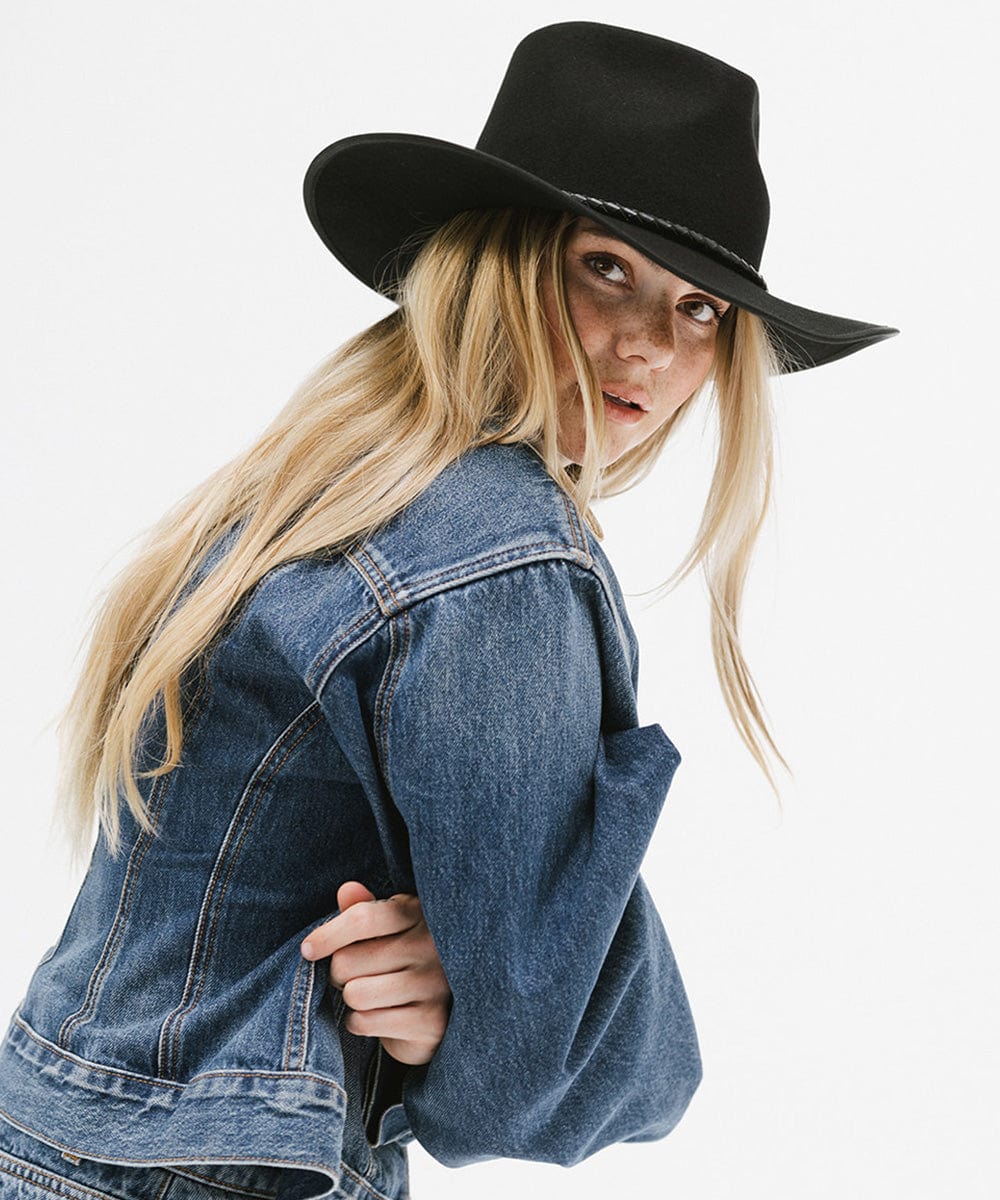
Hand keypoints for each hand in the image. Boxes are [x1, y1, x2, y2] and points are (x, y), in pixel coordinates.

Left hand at [301, 881, 452, 1065]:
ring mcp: (434, 984)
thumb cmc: (402, 958)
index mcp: (418, 913)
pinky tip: (378, 1015)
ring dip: (351, 999)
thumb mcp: (385, 927)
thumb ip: (363, 909)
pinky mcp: (430, 1021)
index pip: (362, 919)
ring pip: (355, 994)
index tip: (308, 949)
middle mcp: (431, 946)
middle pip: (347, 961)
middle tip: (355, 974)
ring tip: (367, 993)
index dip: (327, 935)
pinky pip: (366, 1022)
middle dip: (339, 973)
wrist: (442, 1009)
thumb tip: (347, 890)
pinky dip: (361, 1022)